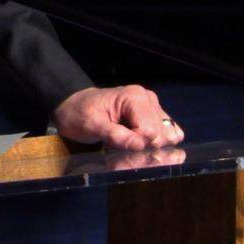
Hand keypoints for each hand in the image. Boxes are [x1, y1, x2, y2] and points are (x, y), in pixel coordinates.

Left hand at [51, 85, 184, 150]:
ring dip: (150, 145)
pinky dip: (155, 144)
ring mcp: (153, 109)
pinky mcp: (154, 118)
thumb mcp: (91, 125)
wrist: (73, 107)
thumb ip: (116, 135)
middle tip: (122, 142)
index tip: (118, 143)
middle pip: (162, 135)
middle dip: (144, 146)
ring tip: (129, 141)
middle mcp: (149, 100)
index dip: (136, 144)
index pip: (151, 131)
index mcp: (135, 97)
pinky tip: (137, 141)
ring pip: (169, 137)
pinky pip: (167, 135)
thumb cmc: (80, 114)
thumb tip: (141, 145)